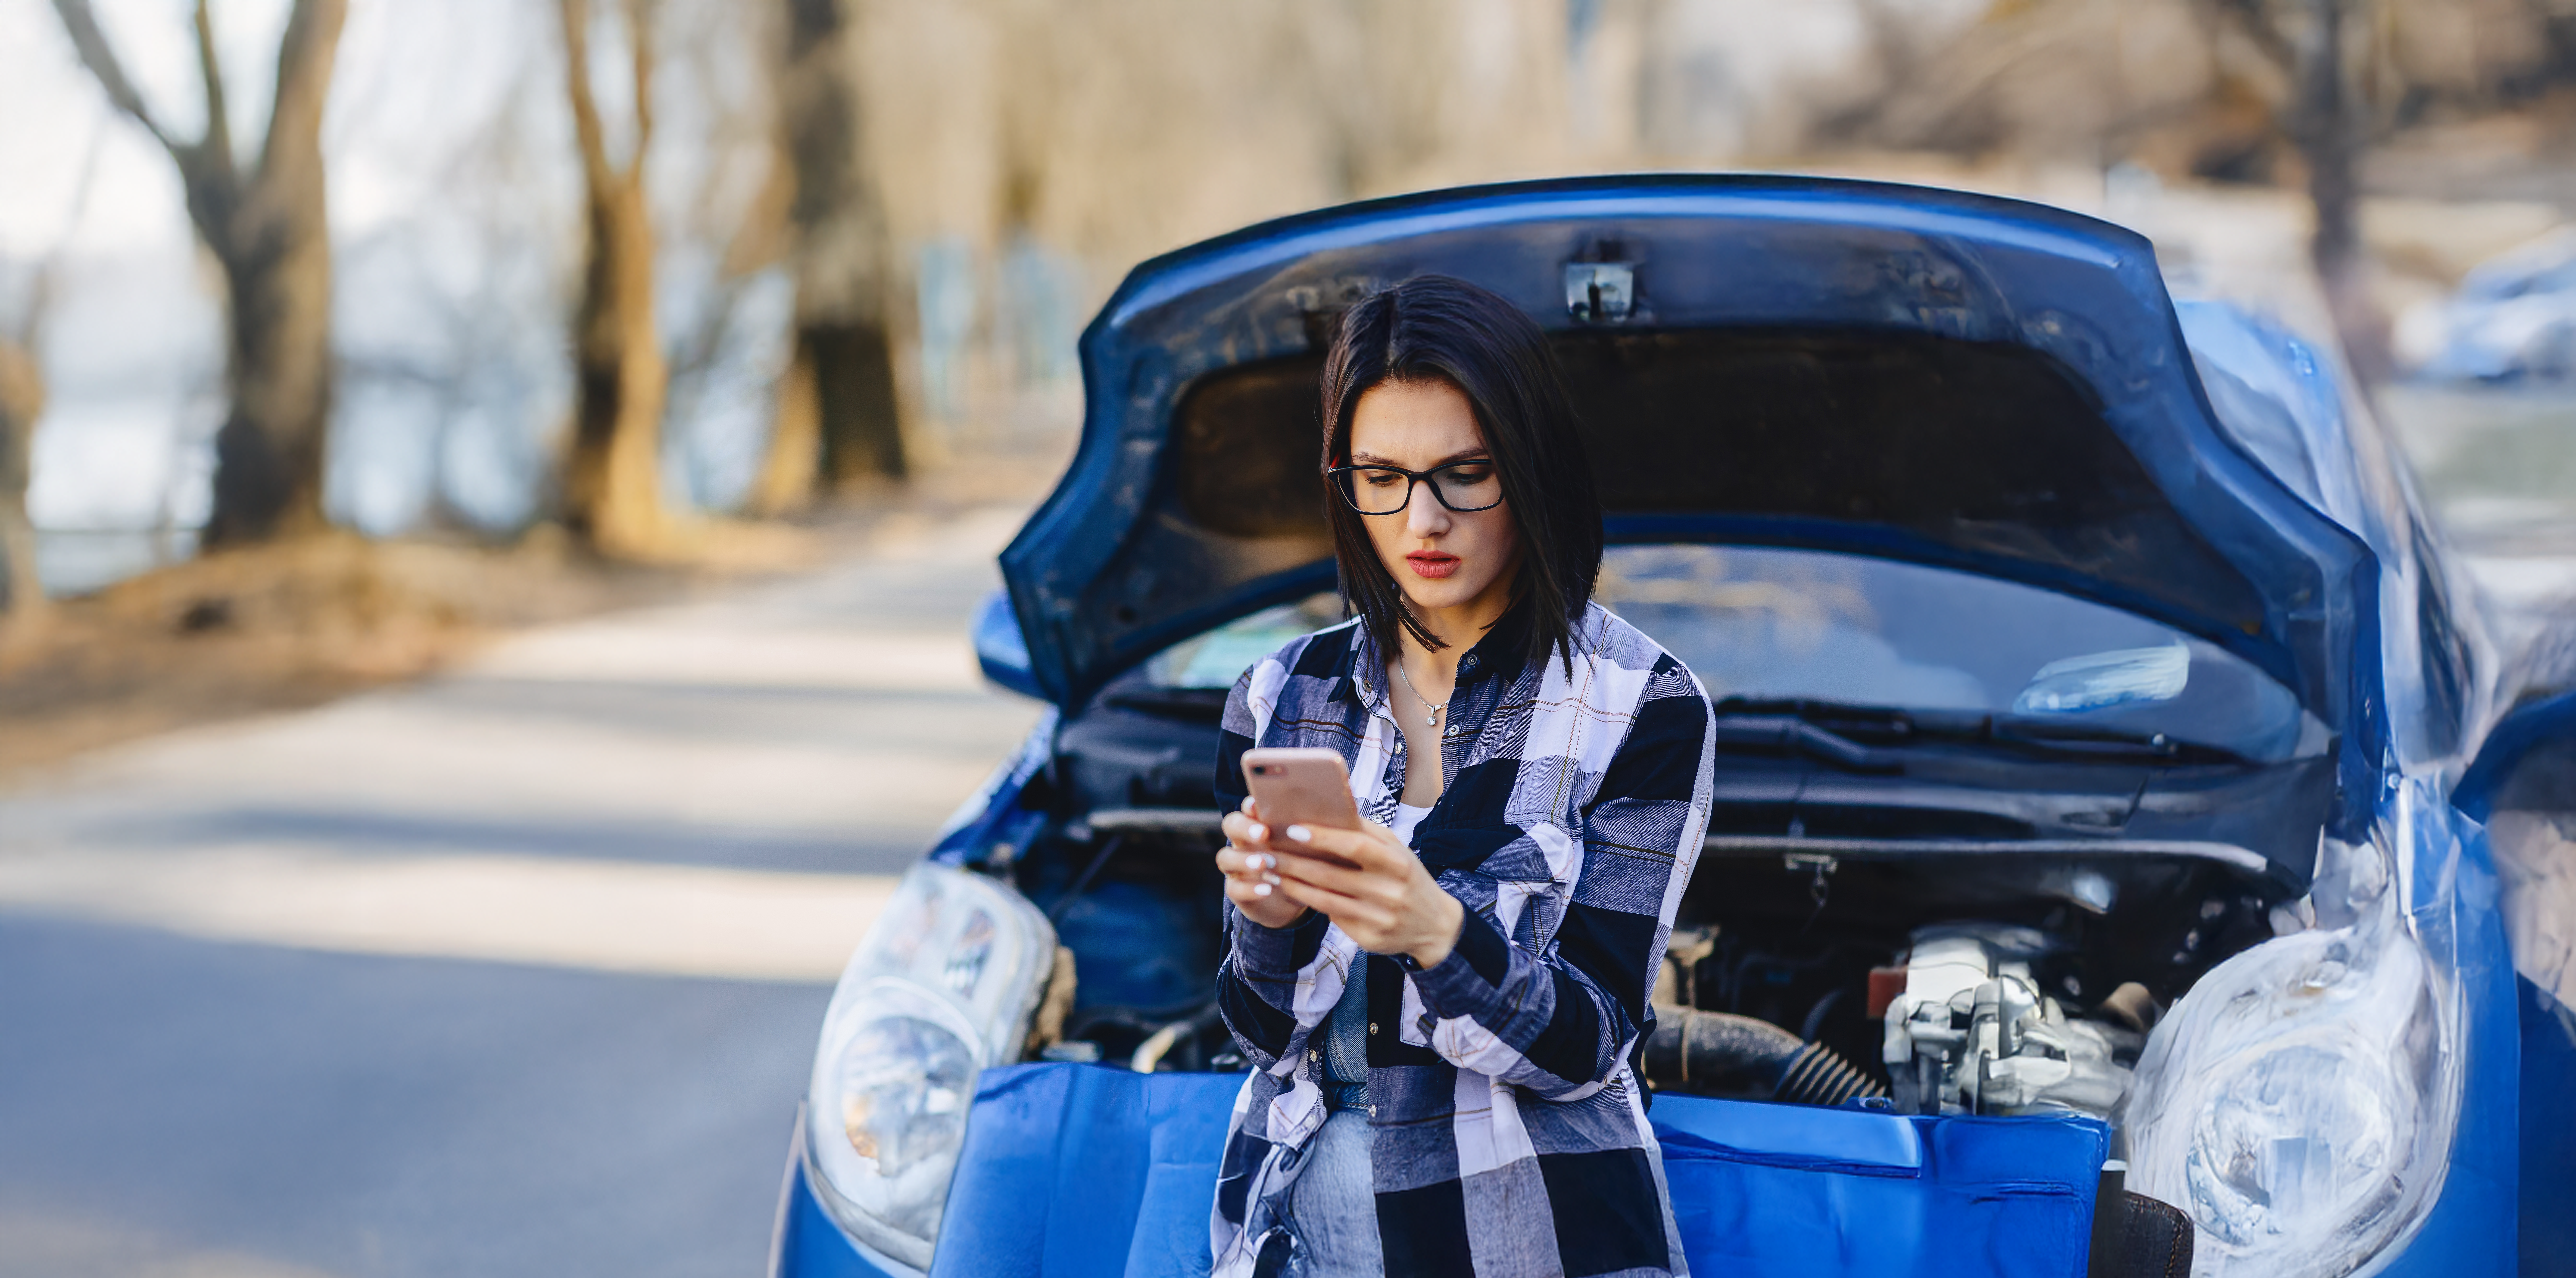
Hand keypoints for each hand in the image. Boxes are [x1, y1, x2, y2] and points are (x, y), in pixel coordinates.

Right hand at [1218, 798, 1311, 929]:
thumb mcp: (1311, 846)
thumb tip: (1342, 808)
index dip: (1252, 804)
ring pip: (1226, 857)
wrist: (1294, 898)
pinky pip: (1234, 888)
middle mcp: (1245, 841)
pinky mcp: (1237, 890)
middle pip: (1231, 824)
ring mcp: (1237, 866)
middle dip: (1244, 827)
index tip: (1259, 803)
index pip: (1249, 807)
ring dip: (1243, 859)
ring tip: (1262, 863)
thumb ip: (1316, 828)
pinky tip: (1266, 889)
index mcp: (1262, 823)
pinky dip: (1249, 888)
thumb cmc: (1305, 862)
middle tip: (1263, 833)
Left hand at [1265, 814, 1465, 968]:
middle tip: (1266, 850)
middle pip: (1331, 875)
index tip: (1293, 828)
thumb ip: (1367, 832)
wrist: (1435, 926)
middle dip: (1294, 862)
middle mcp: (1389, 892)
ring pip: (1324, 900)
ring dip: (1292, 883)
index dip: (1323, 837)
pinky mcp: (1368, 939)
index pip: (1355, 847)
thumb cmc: (1409, 877)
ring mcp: (1378, 919)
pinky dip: (1307, 902)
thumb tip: (1332, 807)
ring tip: (1269, 869)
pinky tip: (1289, 889)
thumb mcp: (1398, 850)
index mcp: (1398, 863)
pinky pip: (1332, 918)